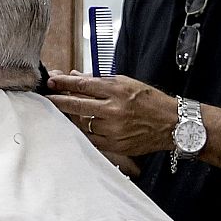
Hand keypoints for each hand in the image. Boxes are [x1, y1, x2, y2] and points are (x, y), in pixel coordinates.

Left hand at [44, 72, 178, 156]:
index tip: (52, 80)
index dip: (64, 82)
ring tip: (62, 111)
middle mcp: (114, 109)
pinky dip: (82, 131)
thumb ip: (100, 81)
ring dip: (70, 116)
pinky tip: (76, 125)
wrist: (173, 124)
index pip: (83, 84)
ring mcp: (113, 129)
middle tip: (47, 96)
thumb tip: (76, 76)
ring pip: (81, 123)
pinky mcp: (115, 144)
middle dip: (58, 100)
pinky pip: (91, 138)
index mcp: (118, 90)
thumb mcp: (127, 83)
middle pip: (77, 104)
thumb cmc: (151, 101)